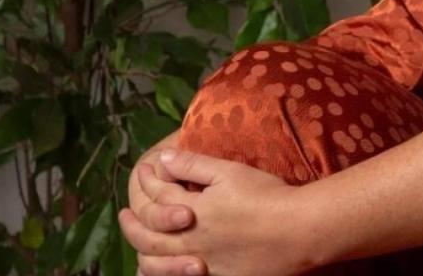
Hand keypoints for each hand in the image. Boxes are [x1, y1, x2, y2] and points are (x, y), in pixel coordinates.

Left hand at [117, 149, 320, 275]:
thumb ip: (194, 165)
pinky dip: (167, 274)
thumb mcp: (229, 172)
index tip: (144, 170)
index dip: (148, 181)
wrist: (298, 231)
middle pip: (148, 236)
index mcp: (192, 212)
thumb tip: (163, 159)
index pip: (158, 195)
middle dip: (132, 223)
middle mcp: (190, 241)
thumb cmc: (266, 196)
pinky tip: (167, 269)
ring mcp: (204, 263)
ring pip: (158, 265)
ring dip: (143, 254)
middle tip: (123, 215)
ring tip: (138, 248)